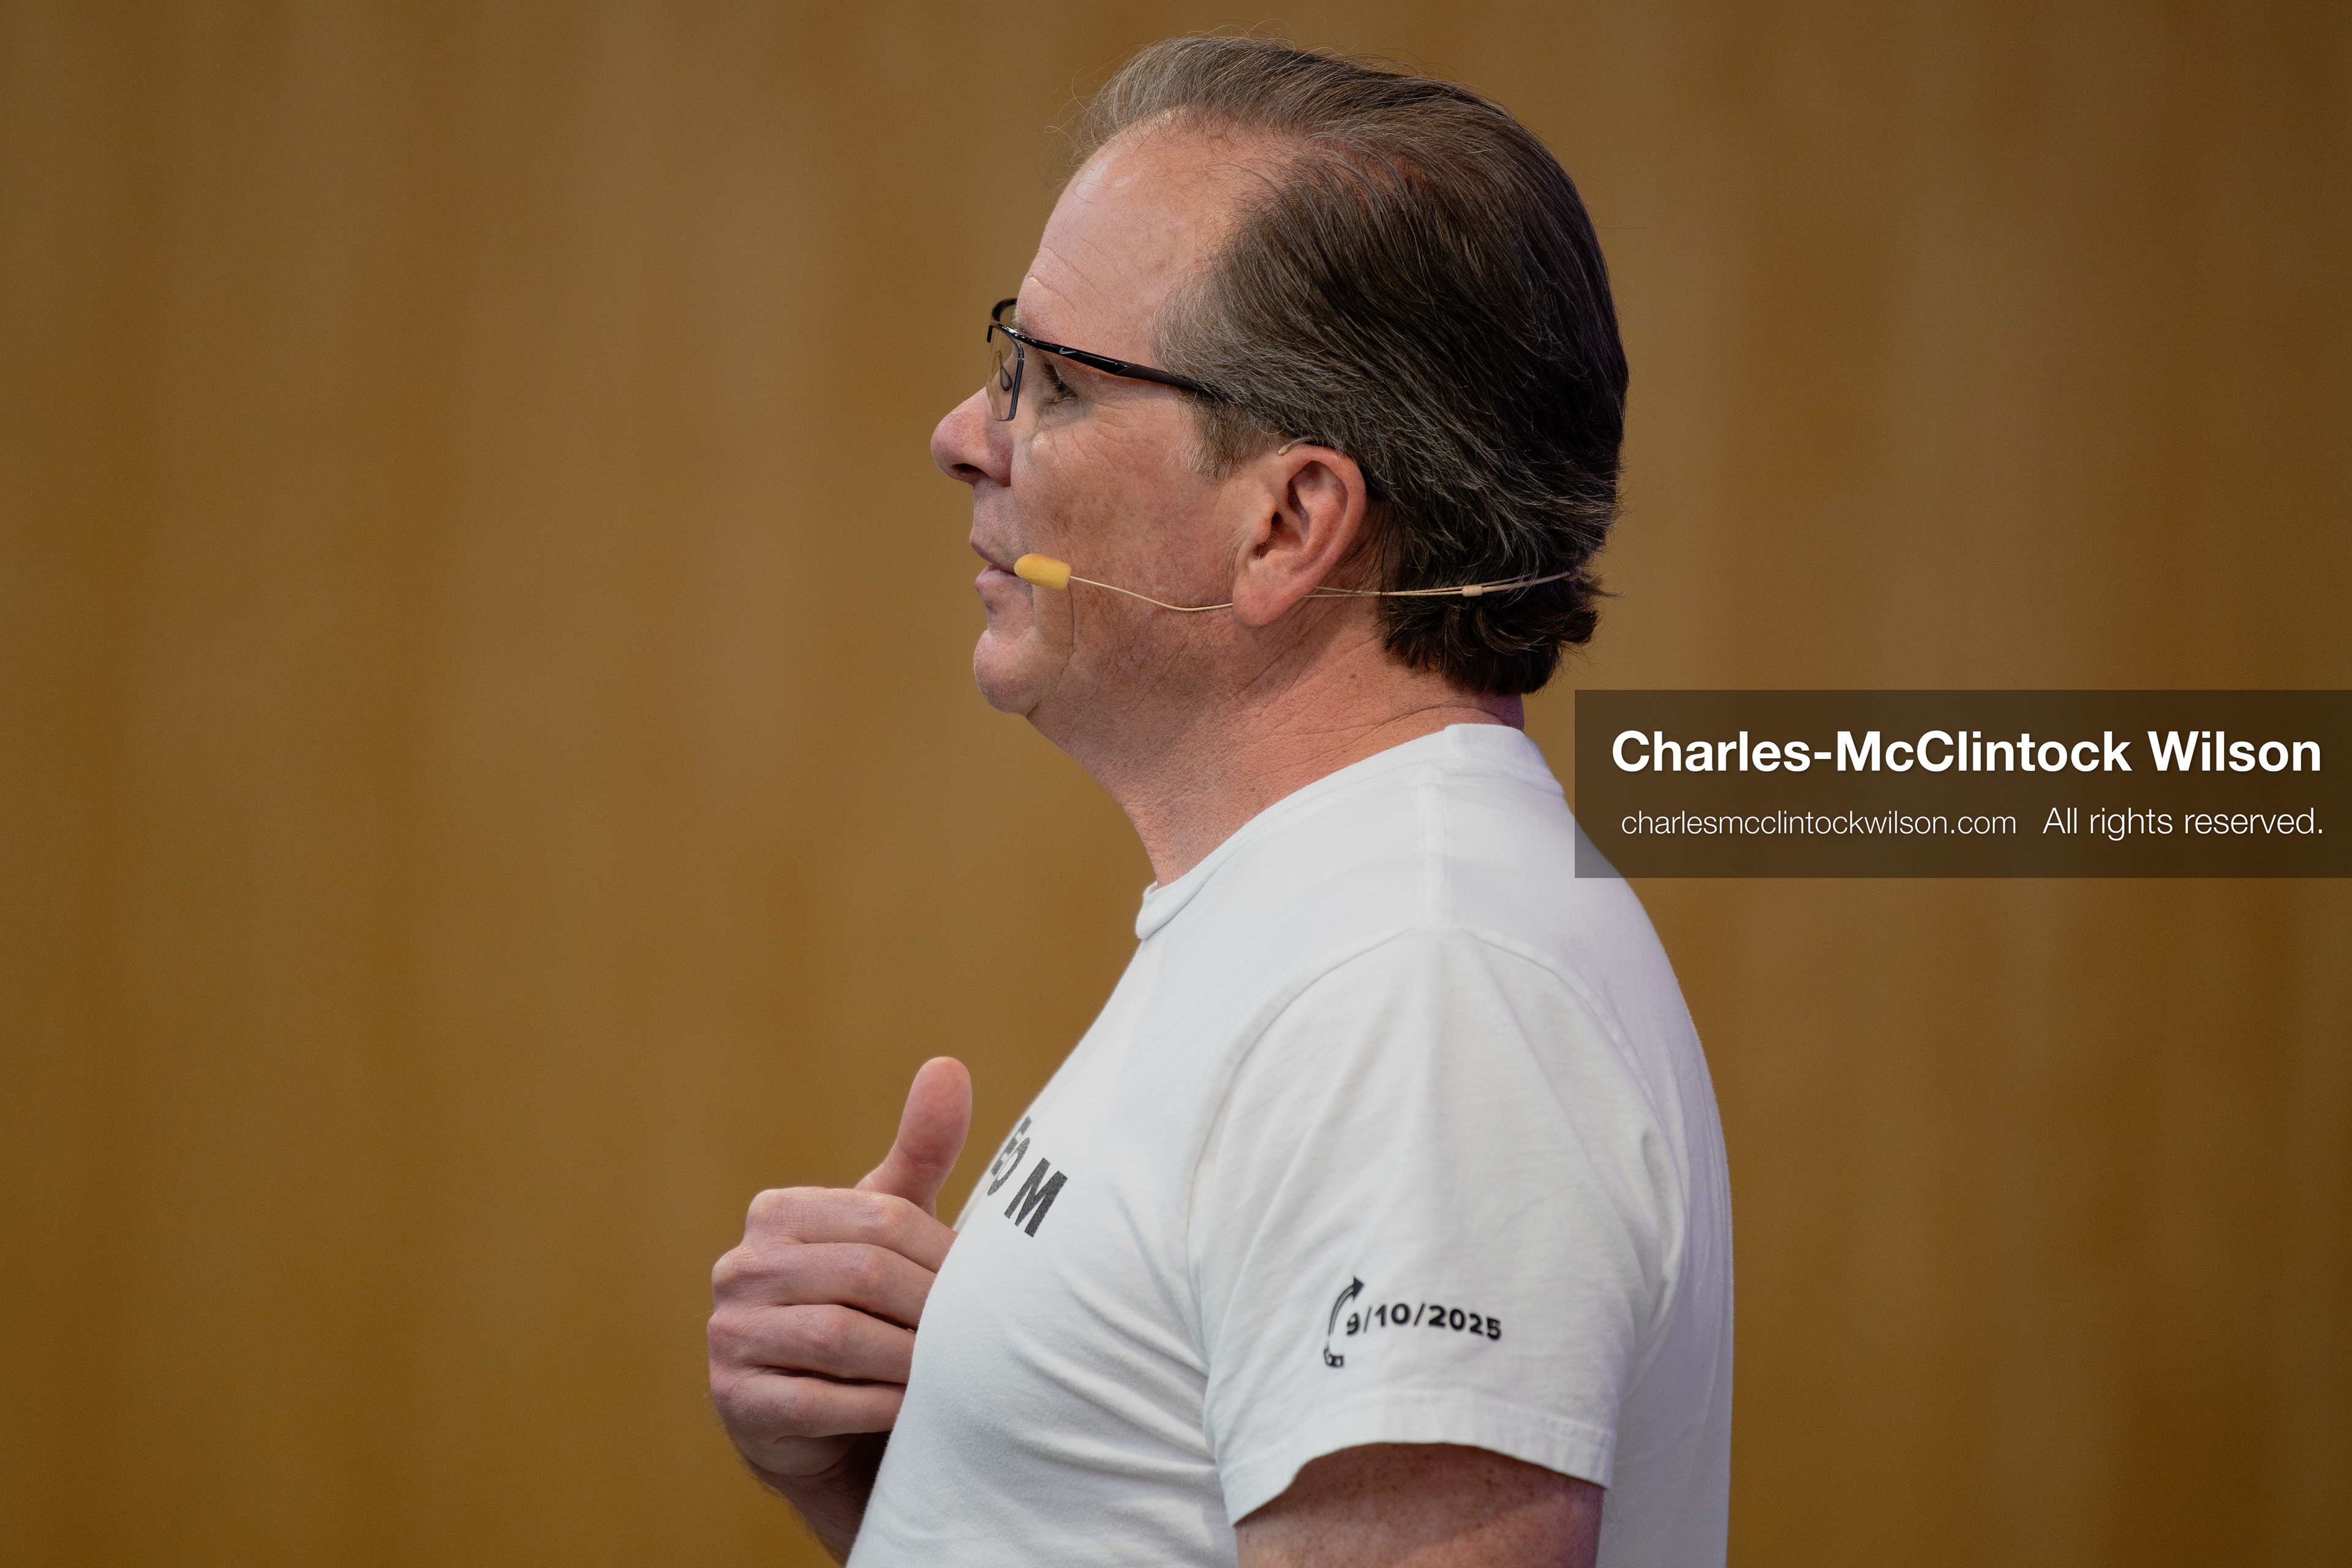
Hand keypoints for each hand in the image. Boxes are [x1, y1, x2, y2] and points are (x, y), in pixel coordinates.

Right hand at [708, 1058, 971, 1512]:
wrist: (829, 1419)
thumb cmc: (871, 1306)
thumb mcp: (894, 1225)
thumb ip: (920, 1149)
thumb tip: (947, 1065)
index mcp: (776, 1213)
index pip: (882, 1220)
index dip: (945, 1256)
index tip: (987, 1286)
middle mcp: (740, 1267)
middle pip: (864, 1276)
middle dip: (931, 1310)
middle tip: (981, 1336)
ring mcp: (729, 1335)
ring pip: (840, 1338)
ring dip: (908, 1360)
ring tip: (950, 1372)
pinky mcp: (735, 1402)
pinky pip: (815, 1402)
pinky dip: (875, 1407)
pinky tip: (910, 1411)